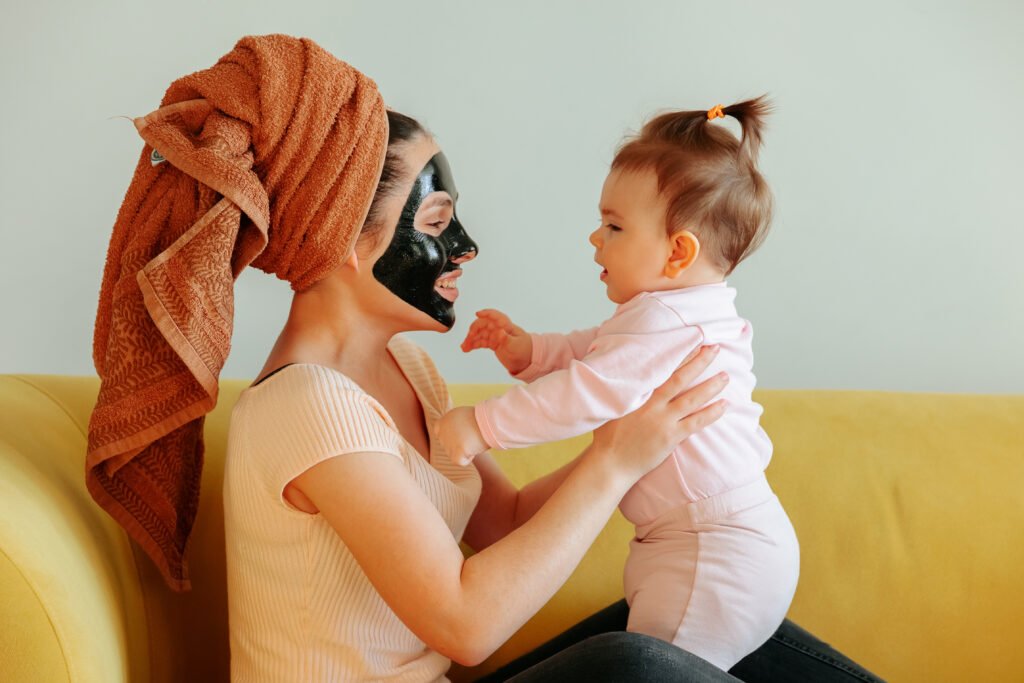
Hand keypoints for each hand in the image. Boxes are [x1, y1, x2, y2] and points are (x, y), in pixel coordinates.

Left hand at [436, 406, 489, 466]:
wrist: (489, 420)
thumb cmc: (481, 418)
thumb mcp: (463, 416)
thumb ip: (454, 426)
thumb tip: (455, 437)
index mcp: (444, 420)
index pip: (439, 432)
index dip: (451, 436)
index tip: (462, 434)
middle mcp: (443, 431)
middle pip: (447, 446)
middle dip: (459, 445)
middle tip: (471, 437)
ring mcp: (449, 442)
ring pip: (453, 455)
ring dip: (465, 451)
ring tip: (474, 440)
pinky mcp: (457, 451)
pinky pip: (460, 461)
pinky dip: (469, 458)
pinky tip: (475, 448)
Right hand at [461, 309, 532, 375]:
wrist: (527, 360)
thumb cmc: (525, 350)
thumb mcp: (516, 345)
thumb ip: (506, 338)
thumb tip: (498, 332)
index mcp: (506, 326)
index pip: (496, 316)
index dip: (487, 313)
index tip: (477, 314)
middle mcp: (499, 329)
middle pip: (483, 325)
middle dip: (474, 330)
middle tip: (469, 338)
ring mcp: (495, 336)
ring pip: (480, 334)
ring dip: (471, 339)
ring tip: (464, 347)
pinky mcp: (493, 343)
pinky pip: (481, 342)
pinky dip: (473, 345)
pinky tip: (466, 349)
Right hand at [591, 345, 728, 482]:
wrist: (610, 463)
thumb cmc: (608, 436)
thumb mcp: (613, 405)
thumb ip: (627, 391)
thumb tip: (632, 375)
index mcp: (639, 393)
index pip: (663, 367)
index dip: (680, 354)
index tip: (694, 341)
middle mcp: (652, 403)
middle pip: (681, 377)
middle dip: (700, 361)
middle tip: (715, 348)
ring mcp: (662, 420)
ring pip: (692, 398)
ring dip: (711, 386)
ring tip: (726, 376)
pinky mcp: (670, 437)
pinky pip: (696, 422)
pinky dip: (711, 413)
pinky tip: (724, 405)